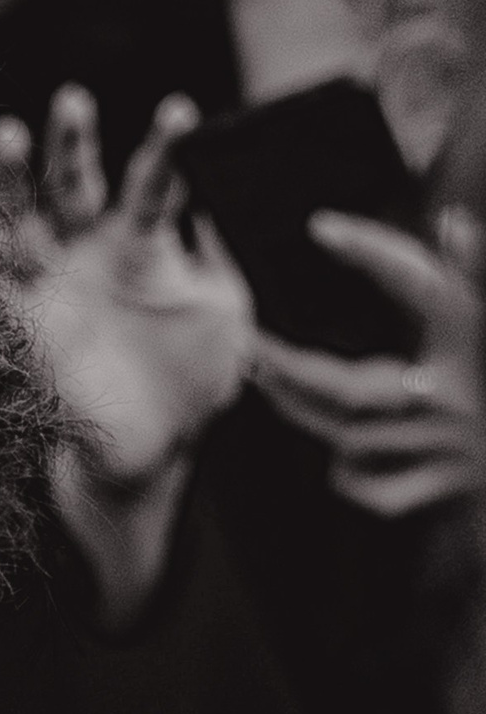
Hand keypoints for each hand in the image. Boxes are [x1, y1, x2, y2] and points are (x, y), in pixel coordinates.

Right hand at [0, 85, 254, 490]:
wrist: (149, 449)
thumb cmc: (192, 379)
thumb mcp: (226, 313)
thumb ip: (225, 258)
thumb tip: (228, 204)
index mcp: (142, 242)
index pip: (154, 182)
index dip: (165, 147)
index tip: (181, 111)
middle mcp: (89, 251)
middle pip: (75, 181)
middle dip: (71, 142)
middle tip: (73, 97)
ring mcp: (51, 283)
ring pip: (24, 216)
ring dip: (14, 177)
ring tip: (10, 132)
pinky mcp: (23, 323)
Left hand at [251, 207, 482, 518]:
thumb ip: (472, 269)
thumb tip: (452, 222)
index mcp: (473, 337)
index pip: (421, 283)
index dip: (375, 251)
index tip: (322, 227)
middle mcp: (460, 392)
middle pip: (354, 388)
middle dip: (292, 369)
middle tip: (250, 346)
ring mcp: (454, 447)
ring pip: (354, 437)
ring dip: (304, 412)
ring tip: (267, 383)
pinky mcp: (450, 485)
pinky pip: (381, 491)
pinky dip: (351, 474)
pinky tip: (334, 448)